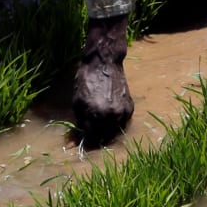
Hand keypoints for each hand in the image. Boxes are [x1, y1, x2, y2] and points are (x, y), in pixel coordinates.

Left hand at [72, 13, 133, 144]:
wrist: (105, 63)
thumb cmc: (87, 80)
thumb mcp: (77, 102)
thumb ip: (80, 122)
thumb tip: (76, 140)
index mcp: (96, 115)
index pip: (91, 139)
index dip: (84, 142)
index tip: (79, 143)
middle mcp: (112, 116)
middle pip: (104, 138)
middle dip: (95, 139)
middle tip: (88, 134)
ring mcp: (123, 112)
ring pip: (115, 133)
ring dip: (106, 133)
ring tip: (98, 128)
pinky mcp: (130, 108)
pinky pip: (123, 123)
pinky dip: (116, 125)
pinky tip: (108, 119)